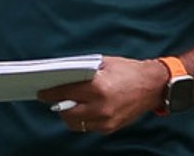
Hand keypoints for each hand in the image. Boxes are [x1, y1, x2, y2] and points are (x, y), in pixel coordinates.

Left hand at [37, 56, 166, 134]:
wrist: (152, 86)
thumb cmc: (127, 71)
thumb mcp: (103, 64)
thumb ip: (83, 72)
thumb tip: (62, 77)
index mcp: (98, 87)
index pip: (65, 93)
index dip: (50, 93)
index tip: (40, 93)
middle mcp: (101, 106)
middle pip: (67, 112)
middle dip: (57, 105)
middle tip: (51, 99)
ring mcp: (106, 120)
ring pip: (75, 123)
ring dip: (68, 114)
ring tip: (66, 105)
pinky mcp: (110, 127)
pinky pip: (88, 126)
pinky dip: (82, 119)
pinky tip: (81, 109)